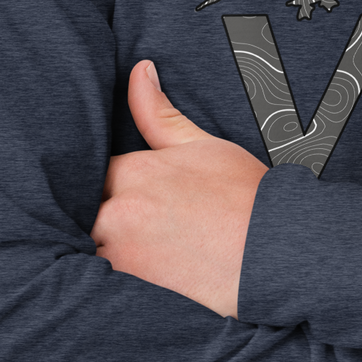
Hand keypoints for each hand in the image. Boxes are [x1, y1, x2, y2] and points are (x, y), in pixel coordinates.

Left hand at [91, 60, 268, 317]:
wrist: (275, 251)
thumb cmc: (245, 197)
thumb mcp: (202, 144)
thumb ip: (158, 112)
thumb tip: (139, 71)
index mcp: (136, 171)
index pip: (94, 175)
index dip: (107, 187)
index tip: (123, 198)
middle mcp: (122, 211)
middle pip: (85, 214)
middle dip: (101, 220)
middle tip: (128, 230)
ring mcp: (123, 253)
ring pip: (89, 250)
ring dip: (102, 250)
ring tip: (134, 255)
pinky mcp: (132, 289)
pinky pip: (101, 286)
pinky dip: (110, 283)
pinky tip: (133, 280)